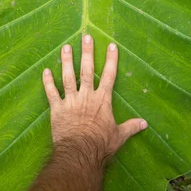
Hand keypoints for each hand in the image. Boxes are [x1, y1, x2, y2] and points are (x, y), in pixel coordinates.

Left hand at [42, 35, 147, 162]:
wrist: (80, 153)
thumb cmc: (101, 144)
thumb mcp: (119, 136)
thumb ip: (131, 127)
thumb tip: (145, 124)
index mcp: (102, 100)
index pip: (109, 76)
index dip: (111, 60)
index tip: (111, 45)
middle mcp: (87, 96)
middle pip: (87, 70)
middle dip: (87, 53)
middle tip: (85, 37)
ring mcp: (71, 101)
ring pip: (68, 77)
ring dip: (67, 61)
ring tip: (66, 47)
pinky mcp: (57, 109)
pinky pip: (51, 93)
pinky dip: (47, 82)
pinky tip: (45, 70)